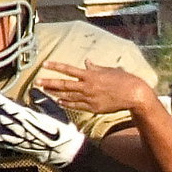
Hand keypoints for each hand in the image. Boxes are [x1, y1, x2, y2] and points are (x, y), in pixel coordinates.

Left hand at [0, 89, 86, 165]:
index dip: (2, 102)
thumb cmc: (62, 128)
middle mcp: (23, 130)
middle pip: (2, 119)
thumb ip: (42, 99)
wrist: (65, 151)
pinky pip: (0, 143)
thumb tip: (32, 91)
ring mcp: (19, 140)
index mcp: (32, 119)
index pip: (13, 109)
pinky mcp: (17, 147)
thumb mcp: (55, 109)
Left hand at [37, 60, 155, 116]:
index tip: (44, 65)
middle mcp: (88, 87)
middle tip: (37, 82)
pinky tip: (59, 101)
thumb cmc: (123, 79)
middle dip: (49, 83)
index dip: (55, 67)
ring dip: (56, 94)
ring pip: (68, 96)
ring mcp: (90, 99)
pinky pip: (77, 106)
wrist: (133, 94)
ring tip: (45, 91)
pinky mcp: (93, 108)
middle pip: (64, 85)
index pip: (69, 69)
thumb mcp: (108, 70)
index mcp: (91, 75)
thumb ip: (95, 68)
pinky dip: (67, 104)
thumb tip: (86, 62)